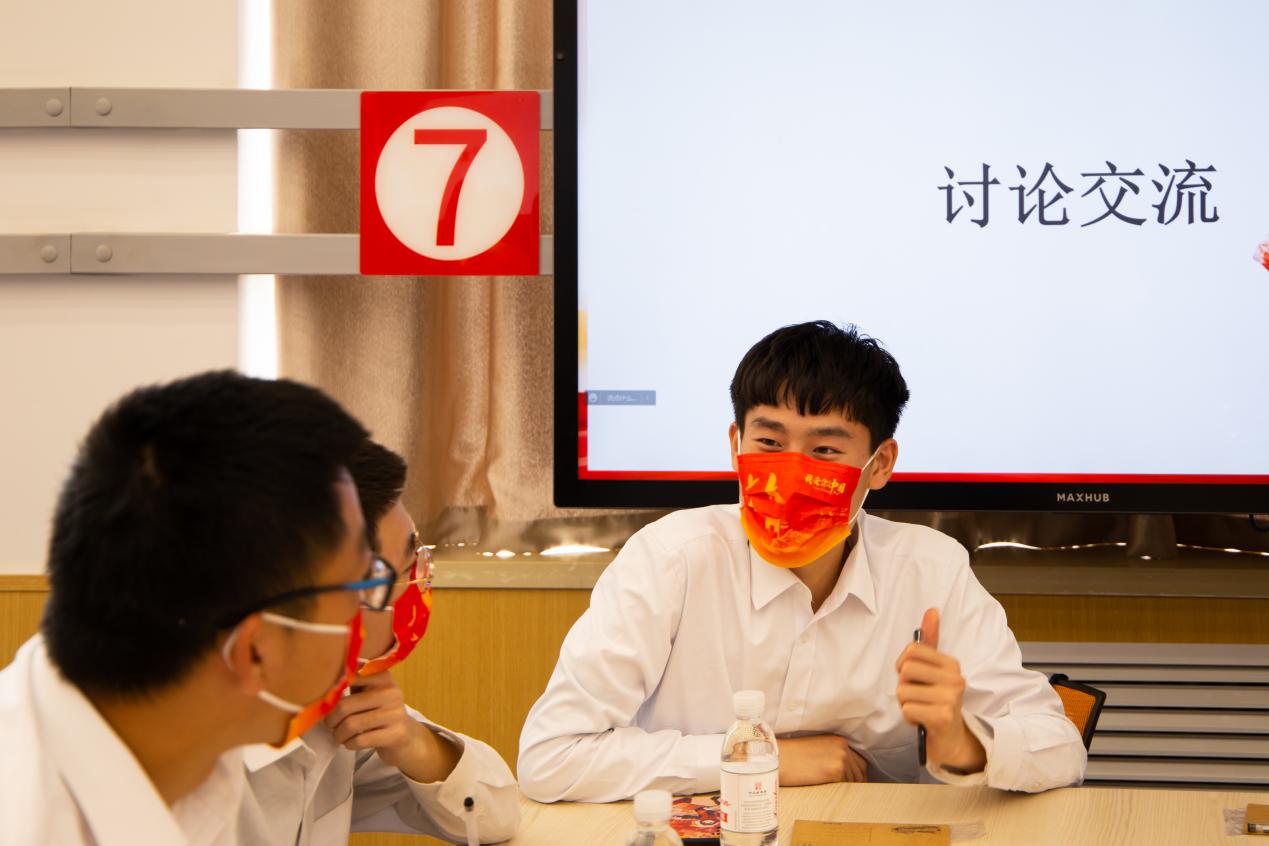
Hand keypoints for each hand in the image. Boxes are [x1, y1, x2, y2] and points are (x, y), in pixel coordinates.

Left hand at [324, 669, 460, 782]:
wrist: (405, 736)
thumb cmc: (379, 711)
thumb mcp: (368, 691)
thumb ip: (350, 683)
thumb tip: (320, 686)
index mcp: (383, 676)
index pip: (349, 678)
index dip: (331, 693)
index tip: (325, 703)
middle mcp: (391, 691)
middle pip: (345, 705)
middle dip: (331, 719)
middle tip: (330, 725)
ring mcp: (395, 713)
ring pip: (351, 725)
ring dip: (339, 734)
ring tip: (339, 735)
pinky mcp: (395, 734)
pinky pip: (360, 740)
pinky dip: (349, 744)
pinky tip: (351, 742)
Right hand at [778, 734, 867, 785]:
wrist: (779, 758)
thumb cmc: (792, 755)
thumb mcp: (816, 748)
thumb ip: (832, 755)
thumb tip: (843, 772)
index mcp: (838, 740)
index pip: (858, 760)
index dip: (856, 773)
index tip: (853, 782)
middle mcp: (842, 748)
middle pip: (860, 770)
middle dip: (856, 782)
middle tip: (848, 792)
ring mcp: (840, 759)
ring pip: (854, 780)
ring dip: (848, 787)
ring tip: (838, 794)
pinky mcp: (835, 772)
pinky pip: (846, 786)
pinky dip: (841, 791)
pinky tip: (833, 793)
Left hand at [894, 608, 986, 773]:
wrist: (951, 739)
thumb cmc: (937, 701)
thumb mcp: (933, 670)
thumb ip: (930, 641)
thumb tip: (931, 610)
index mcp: (952, 664)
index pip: (912, 650)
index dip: (904, 664)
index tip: (915, 678)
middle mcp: (956, 679)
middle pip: (905, 669)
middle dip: (903, 685)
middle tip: (917, 697)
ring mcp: (951, 698)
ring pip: (903, 691)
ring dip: (905, 703)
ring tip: (921, 709)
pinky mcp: (943, 717)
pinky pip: (907, 709)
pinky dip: (909, 718)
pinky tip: (922, 721)